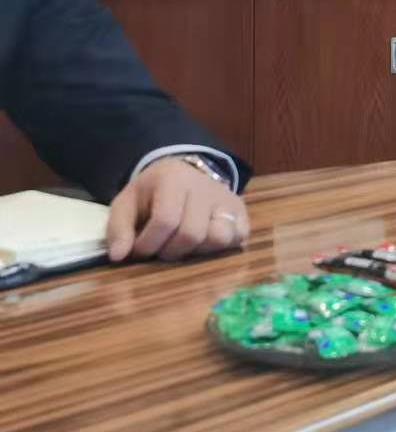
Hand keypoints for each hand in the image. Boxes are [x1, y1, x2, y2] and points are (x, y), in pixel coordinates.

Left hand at [106, 158, 249, 261]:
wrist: (185, 175)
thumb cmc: (153, 193)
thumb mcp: (127, 203)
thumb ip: (118, 228)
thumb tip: (118, 256)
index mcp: (174, 179)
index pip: (166, 220)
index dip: (148, 244)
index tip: (138, 250)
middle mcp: (206, 187)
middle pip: (192, 233)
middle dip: (170, 251)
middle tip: (160, 250)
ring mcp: (227, 199)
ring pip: (219, 237)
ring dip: (196, 251)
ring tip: (182, 247)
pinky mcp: (241, 212)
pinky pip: (237, 238)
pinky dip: (220, 248)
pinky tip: (202, 244)